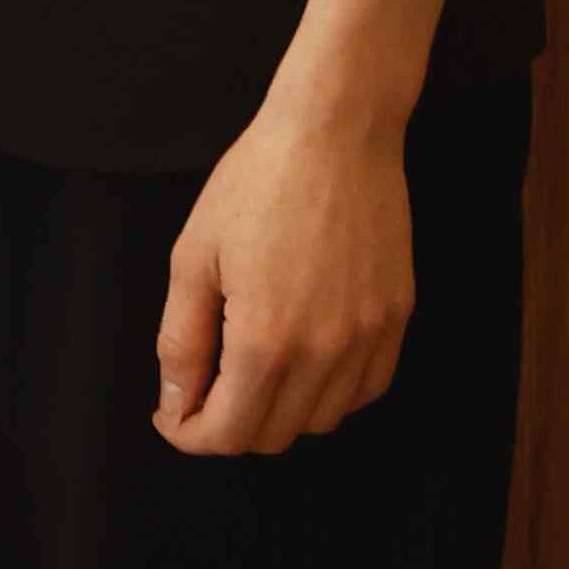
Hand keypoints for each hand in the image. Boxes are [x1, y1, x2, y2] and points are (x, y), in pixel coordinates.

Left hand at [156, 93, 413, 455]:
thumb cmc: (258, 183)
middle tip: (200, 391)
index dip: (189, 435)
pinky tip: (303, 364)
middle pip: (274, 435)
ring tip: (249, 372)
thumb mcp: (194, 259)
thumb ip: (183, 341)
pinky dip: (331, 395)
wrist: (336, 133)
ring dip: (280, 413)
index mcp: (267, 339)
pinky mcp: (397, 317)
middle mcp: (326, 350)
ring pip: (323, 420)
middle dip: (228, 426)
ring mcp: (370, 336)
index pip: (228, 433)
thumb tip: (176, 401)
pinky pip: (367, 389)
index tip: (170, 416)